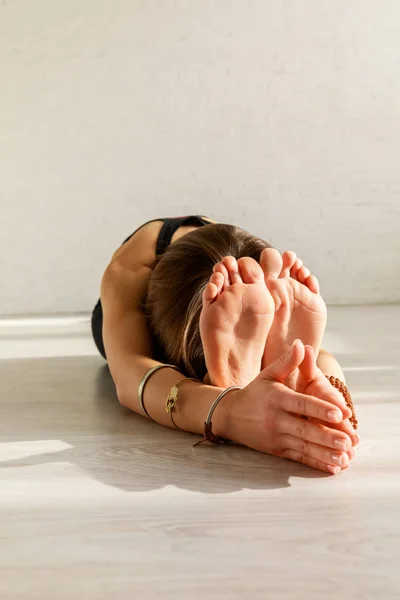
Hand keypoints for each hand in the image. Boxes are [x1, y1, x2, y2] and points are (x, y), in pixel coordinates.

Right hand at [227, 340, 352, 474]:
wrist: (230, 416)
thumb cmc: (255, 393)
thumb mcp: (268, 375)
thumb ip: (287, 362)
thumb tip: (301, 344)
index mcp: (277, 398)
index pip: (302, 404)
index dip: (320, 409)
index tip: (339, 413)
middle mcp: (276, 419)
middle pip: (304, 429)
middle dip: (326, 436)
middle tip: (347, 441)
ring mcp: (276, 437)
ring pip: (303, 447)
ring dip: (324, 453)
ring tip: (343, 458)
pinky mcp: (277, 451)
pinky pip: (299, 458)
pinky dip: (315, 463)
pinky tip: (332, 467)